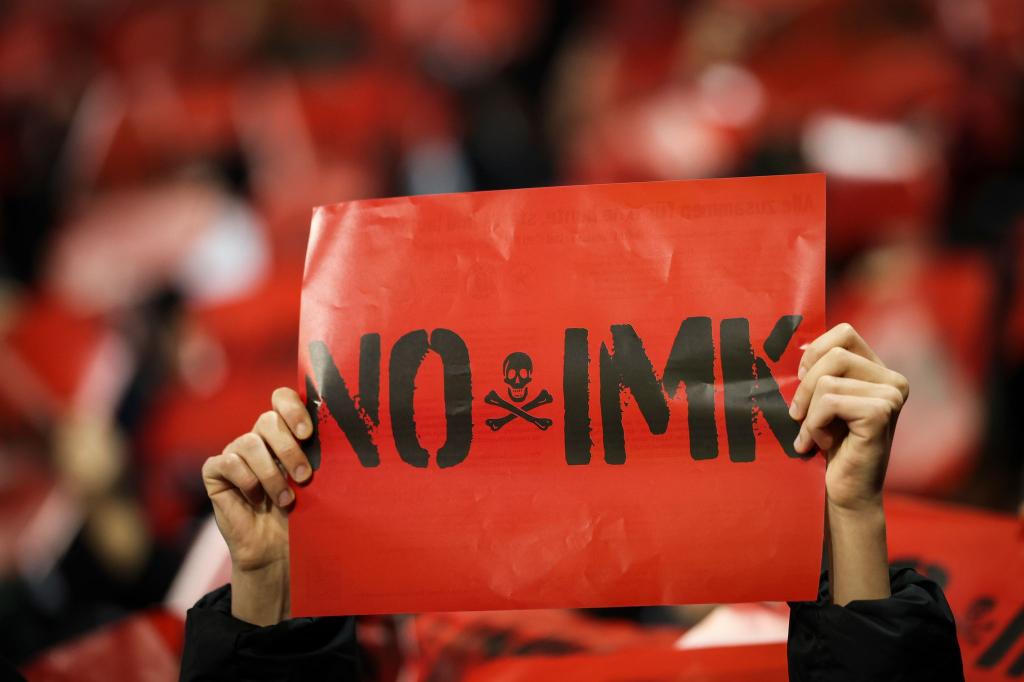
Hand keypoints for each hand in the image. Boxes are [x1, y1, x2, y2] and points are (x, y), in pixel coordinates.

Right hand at [201, 388, 313, 624]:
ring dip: (271, 473)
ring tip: (287, 499)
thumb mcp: (320, 483)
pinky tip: (256, 499)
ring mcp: (236, 453)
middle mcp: (260, 438)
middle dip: (289, 448)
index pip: (282, 399)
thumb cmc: (305, 515)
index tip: (308, 433)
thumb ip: (323, 456)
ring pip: (249, 442)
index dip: (292, 408)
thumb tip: (348, 436)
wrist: (279, 552)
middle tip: (305, 476)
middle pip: (268, 420)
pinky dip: (246, 480)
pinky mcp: (216, 472)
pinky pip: (227, 462)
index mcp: (286, 433)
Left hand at [788, 323, 908, 603]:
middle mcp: (893, 379)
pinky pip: (829, 401)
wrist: (846, 490)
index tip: (801, 378)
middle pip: (833, 353)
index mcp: (879, 371)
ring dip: (809, 411)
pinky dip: (814, 424)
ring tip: (812, 433)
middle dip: (805, 385)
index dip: (815, 352)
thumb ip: (819, 371)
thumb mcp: (821, 400)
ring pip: (826, 380)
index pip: (844, 333)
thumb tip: (802, 347)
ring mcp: (891, 395)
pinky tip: (821, 443)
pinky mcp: (881, 413)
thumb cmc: (830, 444)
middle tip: (798, 414)